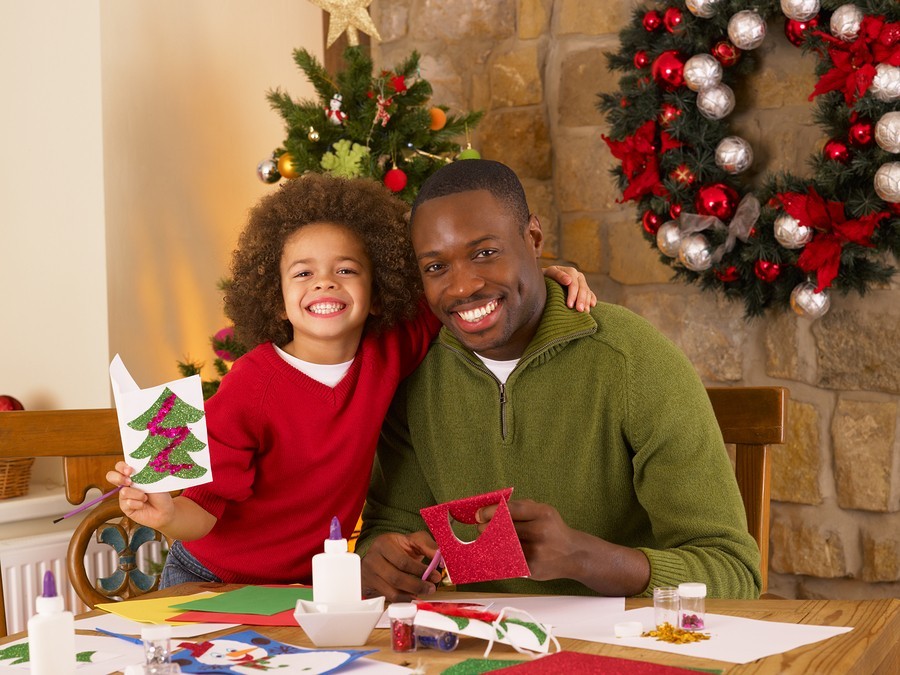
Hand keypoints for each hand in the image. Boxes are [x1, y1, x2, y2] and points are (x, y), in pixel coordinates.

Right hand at [106, 461, 175, 530]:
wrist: (165, 510)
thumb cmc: (160, 493)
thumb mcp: (153, 481)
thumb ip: (142, 474)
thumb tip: (134, 470)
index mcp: (133, 475)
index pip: (120, 466)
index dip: (121, 467)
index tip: (130, 470)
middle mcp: (126, 484)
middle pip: (111, 476)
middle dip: (119, 478)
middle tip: (130, 482)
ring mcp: (124, 496)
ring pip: (123, 492)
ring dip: (138, 495)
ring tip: (145, 498)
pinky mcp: (125, 507)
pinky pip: (127, 503)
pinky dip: (138, 504)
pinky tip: (143, 505)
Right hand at [360, 531, 440, 601]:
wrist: (379, 554)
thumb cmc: (398, 547)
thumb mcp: (413, 540)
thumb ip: (428, 546)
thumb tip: (441, 560)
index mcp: (383, 543)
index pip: (403, 561)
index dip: (420, 570)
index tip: (435, 576)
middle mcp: (373, 559)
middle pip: (396, 578)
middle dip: (417, 585)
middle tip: (431, 588)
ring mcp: (368, 574)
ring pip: (392, 591)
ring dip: (411, 595)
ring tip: (423, 593)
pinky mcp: (369, 586)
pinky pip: (388, 598)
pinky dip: (403, 599)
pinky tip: (412, 596)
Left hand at [476, 498, 650, 594]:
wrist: (574, 554)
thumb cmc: (553, 530)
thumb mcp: (543, 512)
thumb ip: (521, 508)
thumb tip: (490, 509)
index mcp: (543, 513)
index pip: (511, 509)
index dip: (491, 511)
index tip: (478, 515)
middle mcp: (541, 531)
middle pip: (504, 528)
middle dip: (487, 528)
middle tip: (481, 529)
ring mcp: (537, 552)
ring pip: (503, 546)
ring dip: (491, 543)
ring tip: (487, 540)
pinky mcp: (532, 568)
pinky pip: (508, 561)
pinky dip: (499, 557)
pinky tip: (496, 554)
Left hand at [542, 265, 597, 312]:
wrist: (546, 279)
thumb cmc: (546, 277)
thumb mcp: (549, 273)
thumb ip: (558, 275)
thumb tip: (569, 280)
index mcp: (570, 271)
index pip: (574, 284)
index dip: (573, 295)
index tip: (569, 306)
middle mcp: (578, 276)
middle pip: (582, 288)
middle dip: (581, 300)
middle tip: (579, 311)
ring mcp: (582, 282)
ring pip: (587, 292)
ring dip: (587, 302)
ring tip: (585, 312)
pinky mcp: (584, 288)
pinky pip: (590, 293)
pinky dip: (592, 299)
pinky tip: (592, 305)